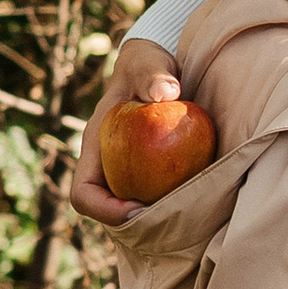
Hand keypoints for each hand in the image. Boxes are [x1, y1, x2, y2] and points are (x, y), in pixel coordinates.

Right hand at [71, 39, 181, 225]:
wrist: (156, 68)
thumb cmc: (147, 66)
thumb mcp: (149, 65)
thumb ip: (154, 76)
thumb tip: (165, 93)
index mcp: (94, 148)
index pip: (83, 194)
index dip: (105, 210)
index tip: (139, 208)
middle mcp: (106, 166)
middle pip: (110, 211)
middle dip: (137, 223)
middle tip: (174, 215)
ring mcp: (126, 171)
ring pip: (134, 208)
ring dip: (158, 216)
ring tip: (190, 210)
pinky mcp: (147, 172)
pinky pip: (156, 196)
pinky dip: (174, 201)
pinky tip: (203, 195)